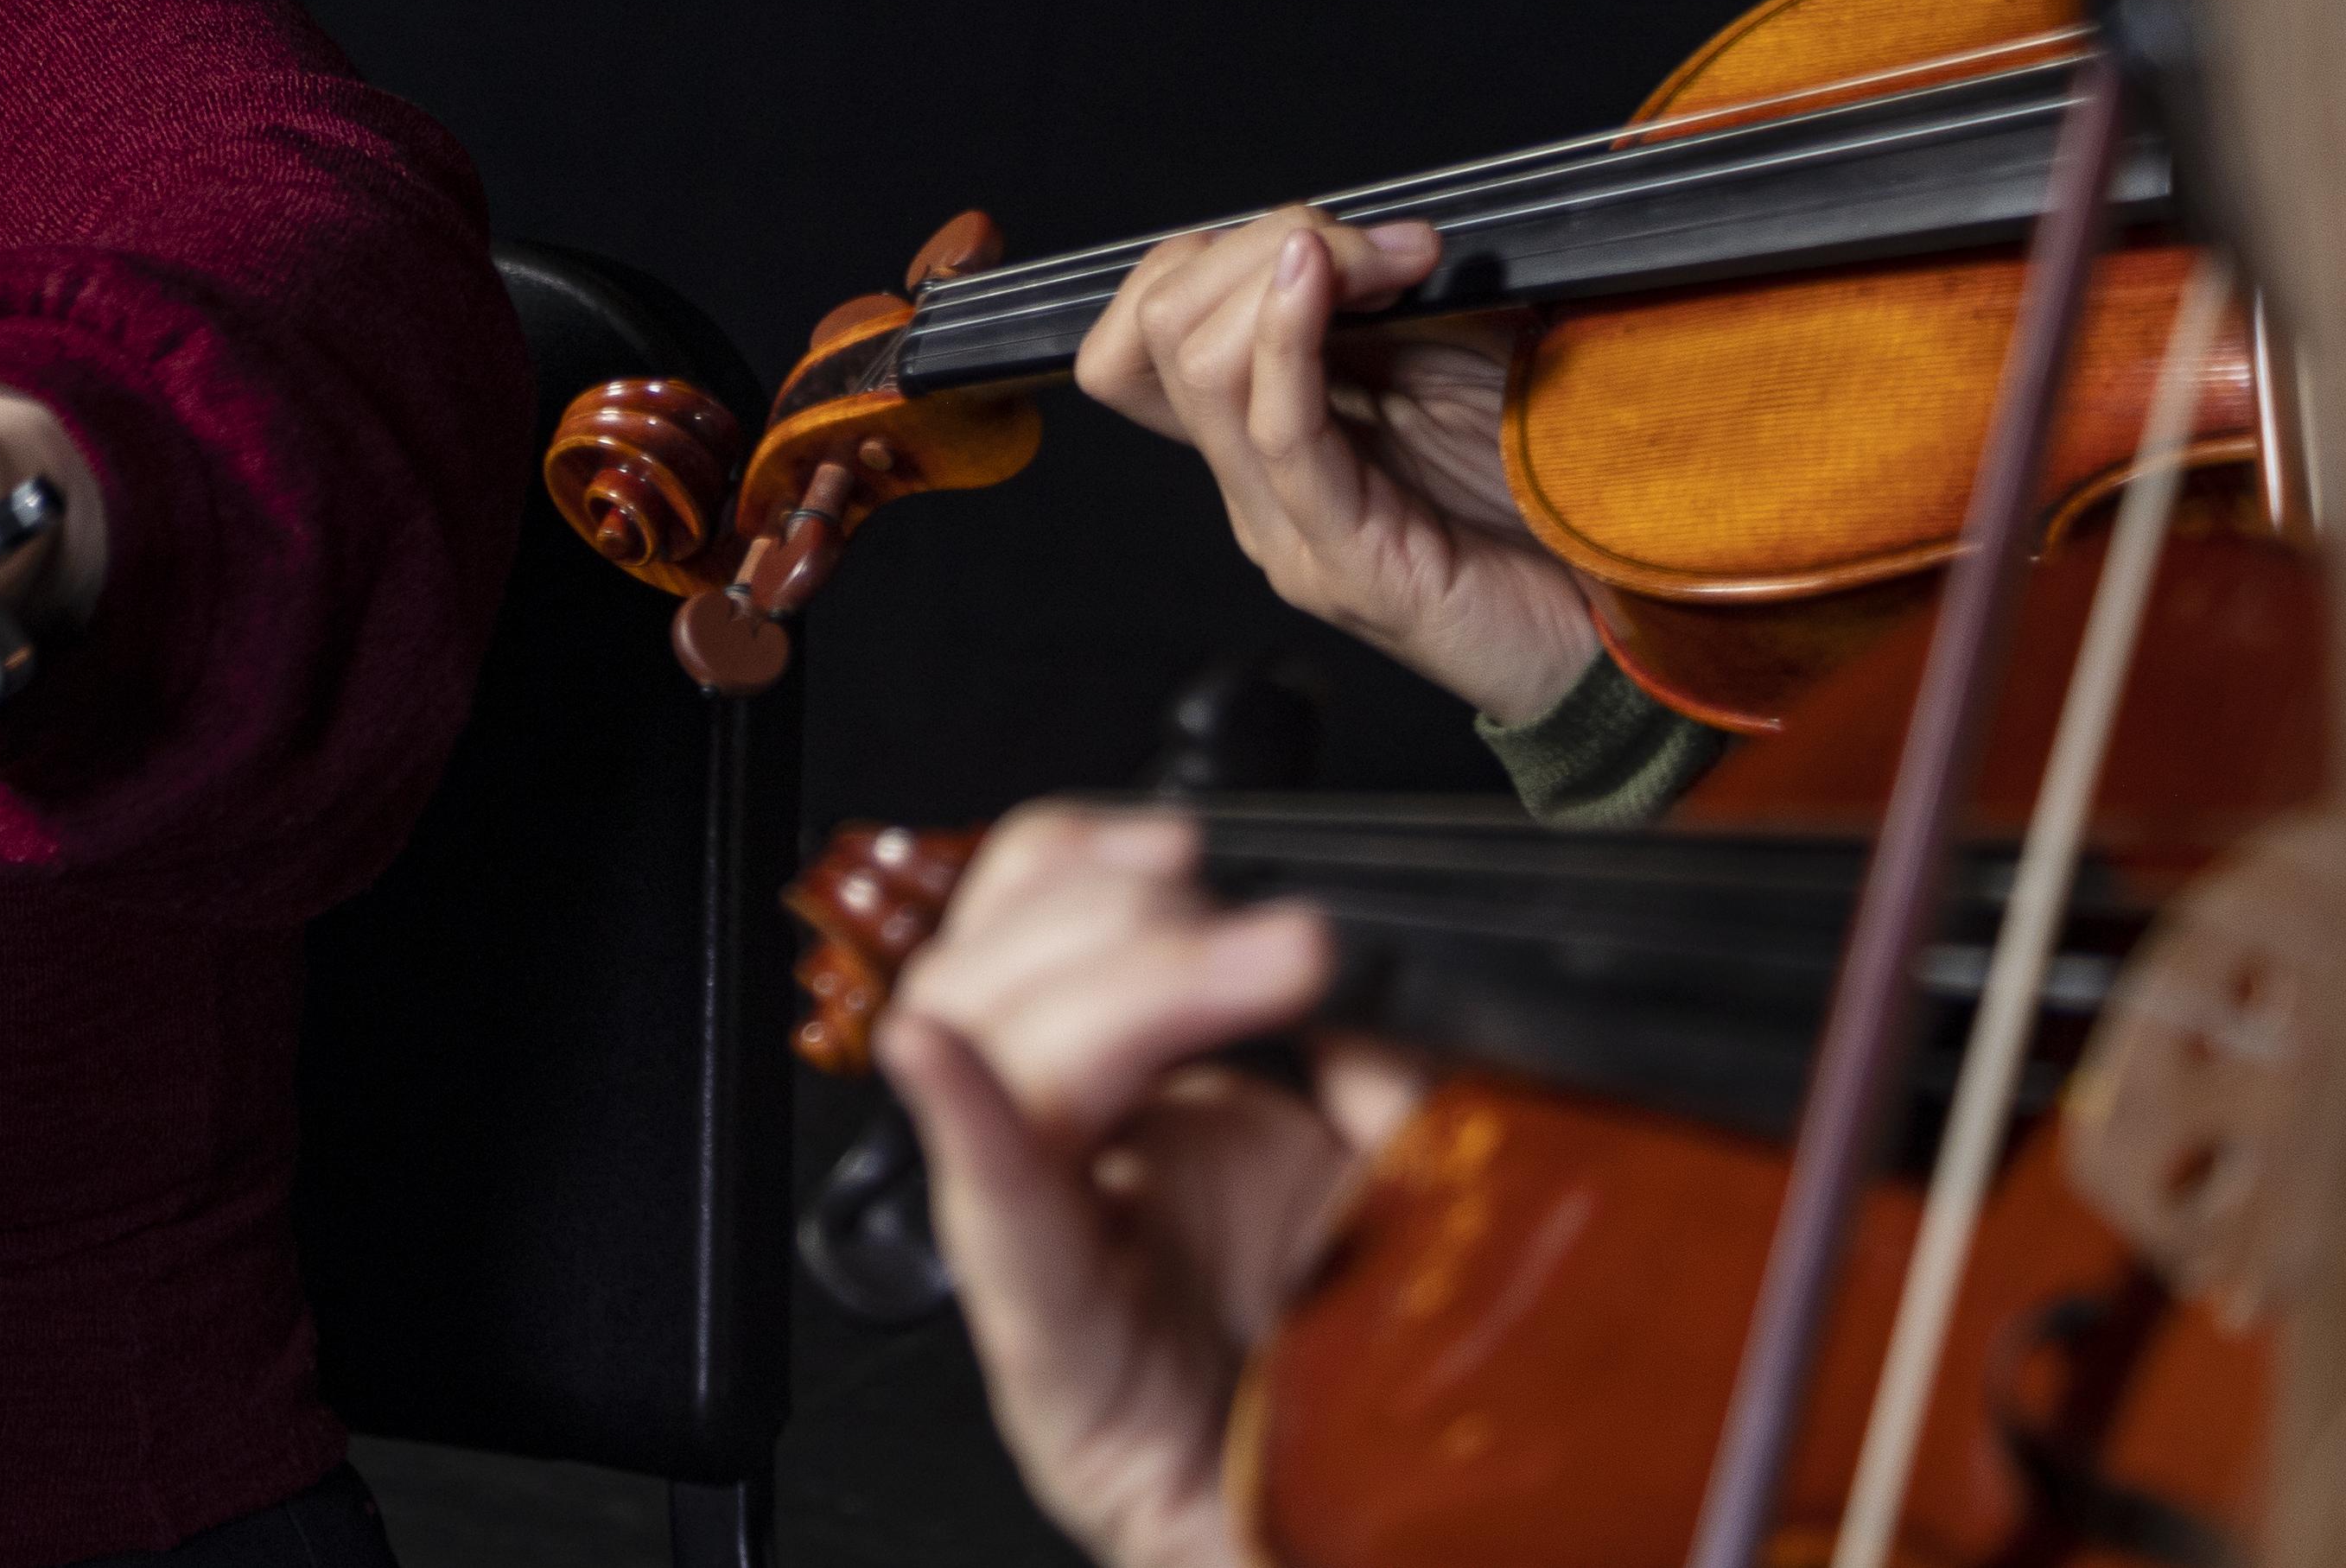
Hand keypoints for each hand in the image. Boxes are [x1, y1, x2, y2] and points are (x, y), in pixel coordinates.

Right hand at [877, 807, 1420, 1567]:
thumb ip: (1368, 1036)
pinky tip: (945, 1060)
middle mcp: (1065, 1158)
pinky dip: (968, 1126)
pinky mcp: (1052, 1355)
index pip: (1032, 920)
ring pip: (995, 1059)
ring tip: (1252, 971)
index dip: (1086, 859)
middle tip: (1256, 928)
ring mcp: (1042, 1251)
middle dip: (1119, 914)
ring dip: (1120, 984)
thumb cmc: (1384, 1369)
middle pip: (995, 967)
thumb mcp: (1400, 1152)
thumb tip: (1351, 908)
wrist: (1399, 1547)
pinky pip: (993, 1223)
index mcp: (1130, 1098)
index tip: (1201, 846)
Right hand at [1072, 208, 1598, 722]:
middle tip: (1371, 246)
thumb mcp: (1452, 370)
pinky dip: (1285, 339)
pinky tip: (1316, 276)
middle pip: (1160, 331)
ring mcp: (1289, 532)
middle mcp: (1256, 490)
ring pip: (1200, 370)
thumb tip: (1344, 227)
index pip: (1151, 328)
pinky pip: (1281, 435)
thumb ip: (1382, 310)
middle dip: (1249, 247)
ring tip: (1376, 258)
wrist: (1622, 633)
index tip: (1344, 237)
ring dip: (1280, 272)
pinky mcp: (1345, 564)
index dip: (1221, 253)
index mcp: (1268, 445)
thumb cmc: (1549, 504)